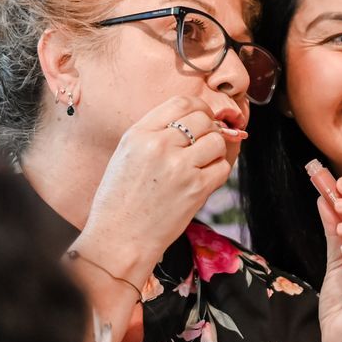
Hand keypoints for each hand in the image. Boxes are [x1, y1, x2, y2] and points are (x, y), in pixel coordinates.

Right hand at [72, 96, 236, 313]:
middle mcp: (159, 145)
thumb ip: (154, 133)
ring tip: (202, 164)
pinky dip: (218, 171)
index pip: (181, 103)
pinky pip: (223, 167)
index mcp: (139, 133)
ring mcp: (180, 167)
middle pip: (203, 119)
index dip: (199, 107)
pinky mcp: (196, 189)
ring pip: (217, 140)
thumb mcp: (126, 154)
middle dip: (209, 129)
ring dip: (215, 151)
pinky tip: (204, 180)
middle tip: (203, 145)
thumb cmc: (120, 200)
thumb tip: (194, 119)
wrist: (119, 239)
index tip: (203, 117)